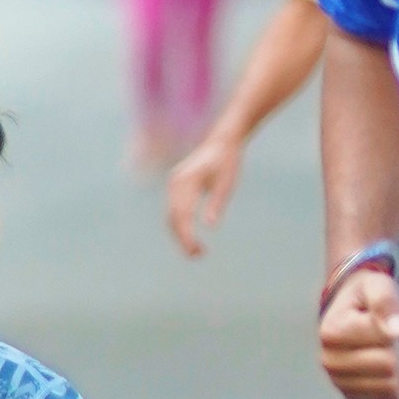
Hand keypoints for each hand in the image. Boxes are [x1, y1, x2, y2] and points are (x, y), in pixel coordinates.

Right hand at [166, 128, 242, 256]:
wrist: (221, 143)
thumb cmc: (227, 163)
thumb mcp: (226, 184)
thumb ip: (216, 203)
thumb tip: (210, 225)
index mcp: (186, 181)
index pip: (182, 214)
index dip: (187, 235)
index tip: (197, 250)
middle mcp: (175, 182)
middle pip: (173, 217)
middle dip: (182, 239)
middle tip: (198, 256)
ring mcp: (173, 184)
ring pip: (171, 216)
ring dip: (180, 235)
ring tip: (197, 251)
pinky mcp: (176, 187)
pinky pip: (173, 210)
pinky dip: (180, 226)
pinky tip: (191, 238)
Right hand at [319, 267, 398, 398]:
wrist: (349, 310)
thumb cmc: (364, 296)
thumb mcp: (377, 285)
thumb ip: (385, 302)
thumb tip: (397, 331)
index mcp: (331, 333)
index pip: (385, 341)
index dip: (393, 327)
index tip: (383, 318)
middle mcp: (329, 361)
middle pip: (387, 366)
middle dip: (394, 350)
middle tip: (384, 336)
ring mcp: (337, 382)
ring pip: (388, 385)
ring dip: (395, 368)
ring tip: (382, 350)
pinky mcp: (350, 395)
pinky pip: (387, 396)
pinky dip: (392, 382)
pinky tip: (382, 366)